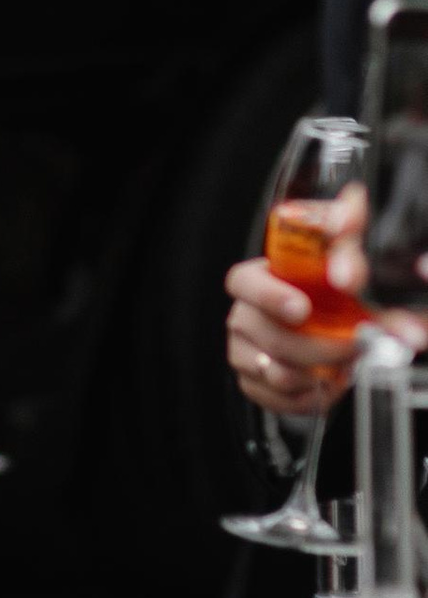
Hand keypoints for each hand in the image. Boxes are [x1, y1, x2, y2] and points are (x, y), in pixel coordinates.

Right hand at [228, 197, 365, 416]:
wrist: (330, 339)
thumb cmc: (331, 296)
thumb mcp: (342, 255)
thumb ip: (348, 226)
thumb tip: (355, 199)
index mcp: (256, 280)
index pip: (242, 283)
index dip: (269, 296)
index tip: (301, 308)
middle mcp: (243, 315)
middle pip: (264, 333)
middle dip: (314, 344)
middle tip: (353, 345)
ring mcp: (243, 352)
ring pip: (273, 369)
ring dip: (315, 371)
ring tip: (342, 365)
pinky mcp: (253, 385)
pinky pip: (277, 399)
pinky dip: (308, 397)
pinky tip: (325, 383)